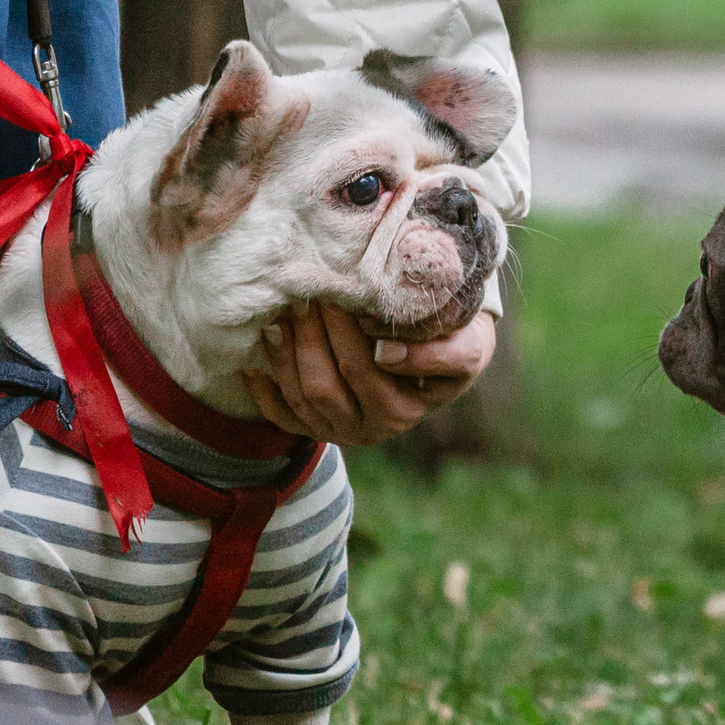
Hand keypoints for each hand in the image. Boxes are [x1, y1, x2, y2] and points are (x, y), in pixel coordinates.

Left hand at [243, 306, 496, 445]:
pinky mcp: (316, 429)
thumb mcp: (469, 348)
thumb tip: (386, 354)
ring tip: (281, 314)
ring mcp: (339, 431)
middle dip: (307, 336)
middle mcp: (369, 429)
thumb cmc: (455, 343)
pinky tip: (255, 358)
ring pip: (299, 397)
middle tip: (303, 292)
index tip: (334, 294)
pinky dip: (263, 389)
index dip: (342, 333)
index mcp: (403, 411)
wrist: (446, 358)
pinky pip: (281, 416)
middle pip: (323, 385)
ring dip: (284, 354)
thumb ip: (442, 355)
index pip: (363, 371)